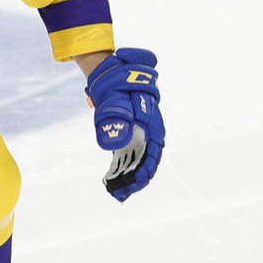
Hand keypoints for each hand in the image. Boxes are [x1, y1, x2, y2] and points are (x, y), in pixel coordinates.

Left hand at [85, 48, 164, 201]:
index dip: (149, 163)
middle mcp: (148, 125)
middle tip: (128, 191)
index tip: (141, 179)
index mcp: (151, 117)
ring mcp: (138, 129)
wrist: (107, 70)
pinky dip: (123, 167)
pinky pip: (128, 151)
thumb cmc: (113, 82)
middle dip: (140, 174)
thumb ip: (114, 117)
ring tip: (121, 192)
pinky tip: (114, 181)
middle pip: (148, 154)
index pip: (155, 145)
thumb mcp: (112, 97)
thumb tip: (114, 145)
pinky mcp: (128, 132)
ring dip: (131, 174)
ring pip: (138, 156)